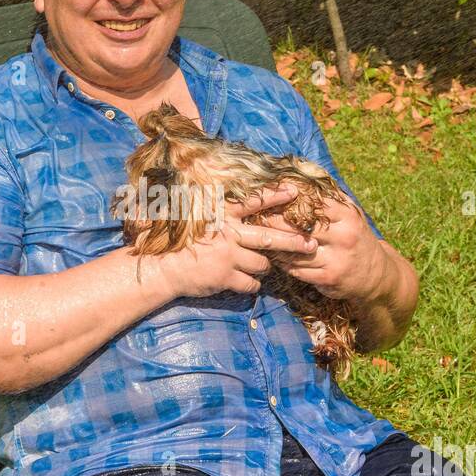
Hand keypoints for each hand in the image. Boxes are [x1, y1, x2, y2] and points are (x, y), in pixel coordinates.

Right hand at [157, 183, 317, 298]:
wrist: (163, 267)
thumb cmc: (179, 241)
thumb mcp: (197, 217)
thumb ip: (220, 213)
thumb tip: (238, 207)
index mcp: (222, 215)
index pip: (253, 203)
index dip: (275, 196)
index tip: (294, 191)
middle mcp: (229, 234)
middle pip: (270, 238)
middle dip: (293, 242)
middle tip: (311, 244)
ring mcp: (229, 257)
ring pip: (263, 264)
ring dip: (264, 266)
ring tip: (258, 264)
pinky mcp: (226, 278)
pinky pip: (252, 283)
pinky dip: (252, 284)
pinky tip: (246, 281)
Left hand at [260, 194, 388, 302]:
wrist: (375, 274)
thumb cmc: (355, 237)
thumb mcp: (350, 214)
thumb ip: (329, 197)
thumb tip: (302, 173)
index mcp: (348, 216)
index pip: (313, 203)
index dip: (289, 200)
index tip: (270, 197)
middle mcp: (343, 237)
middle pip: (300, 227)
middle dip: (274, 221)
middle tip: (255, 216)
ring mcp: (336, 259)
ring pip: (295, 250)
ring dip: (274, 244)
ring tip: (257, 236)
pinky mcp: (328, 278)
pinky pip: (297, 269)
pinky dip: (282, 262)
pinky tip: (272, 255)